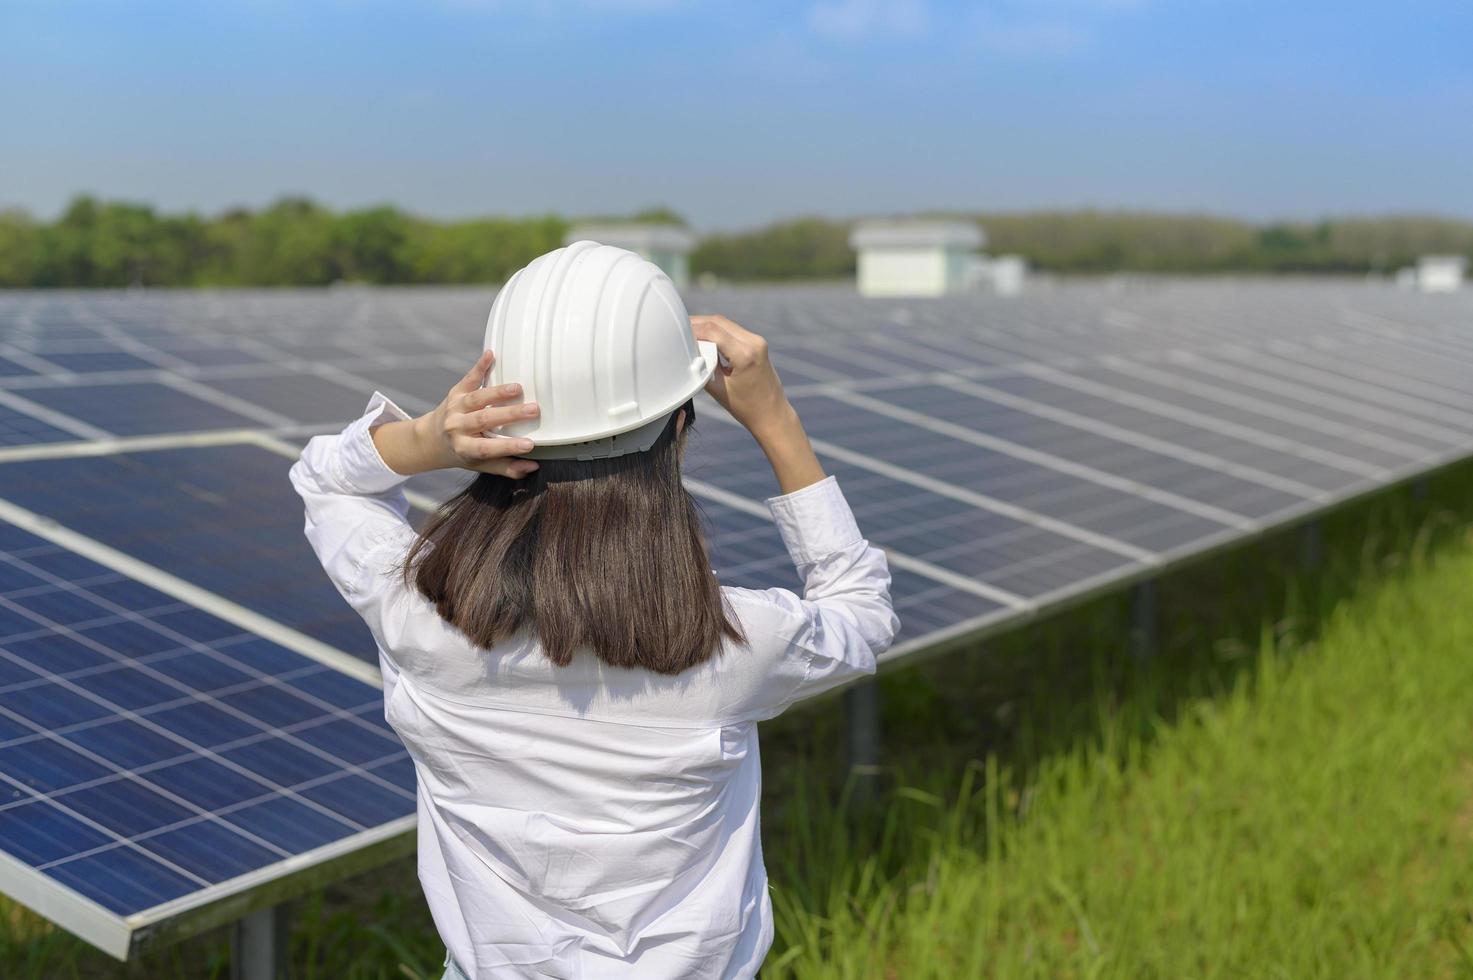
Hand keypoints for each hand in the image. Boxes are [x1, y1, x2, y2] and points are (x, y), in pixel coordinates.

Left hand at [373, 350, 539, 477]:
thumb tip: (533, 467)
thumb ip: (506, 467)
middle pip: (484, 419)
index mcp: (463, 448)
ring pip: (477, 398)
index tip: (530, 444)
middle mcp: (456, 427)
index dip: (508, 447)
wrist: (430, 439)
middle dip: (510, 415)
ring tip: (519, 388)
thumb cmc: (462, 453)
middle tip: (534, 410)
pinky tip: (490, 354)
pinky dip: (479, 366)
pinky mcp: (456, 392)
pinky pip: (468, 378)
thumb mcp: (480, 464)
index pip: (487, 448)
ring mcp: (454, 407)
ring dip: (498, 392)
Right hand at [690, 315, 824, 494]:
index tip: (676, 334)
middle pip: (718, 322)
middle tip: (677, 331)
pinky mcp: (757, 344)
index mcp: (745, 355)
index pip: (712, 331)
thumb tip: (687, 352)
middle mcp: (754, 343)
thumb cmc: (746, 408)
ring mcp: (757, 341)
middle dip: (696, 324)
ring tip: (687, 334)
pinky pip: (732, 330)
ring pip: (725, 323)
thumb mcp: (718, 388)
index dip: (691, 329)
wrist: (772, 415)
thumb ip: (702, 367)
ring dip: (705, 326)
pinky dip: (716, 331)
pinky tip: (703, 338)